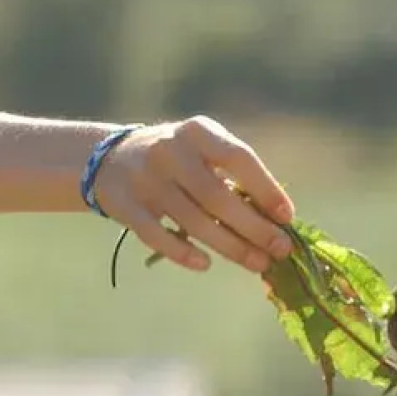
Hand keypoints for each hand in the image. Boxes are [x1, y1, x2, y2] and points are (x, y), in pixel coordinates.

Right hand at [91, 116, 294, 272]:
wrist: (109, 159)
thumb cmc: (177, 160)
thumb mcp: (202, 152)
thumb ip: (232, 178)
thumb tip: (274, 222)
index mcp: (197, 132)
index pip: (237, 157)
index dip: (265, 188)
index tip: (287, 217)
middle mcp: (169, 150)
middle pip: (217, 196)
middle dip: (253, 227)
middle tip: (280, 249)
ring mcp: (144, 178)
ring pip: (192, 220)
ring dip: (229, 246)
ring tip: (257, 263)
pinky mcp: (123, 205)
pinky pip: (156, 235)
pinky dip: (182, 252)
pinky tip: (205, 264)